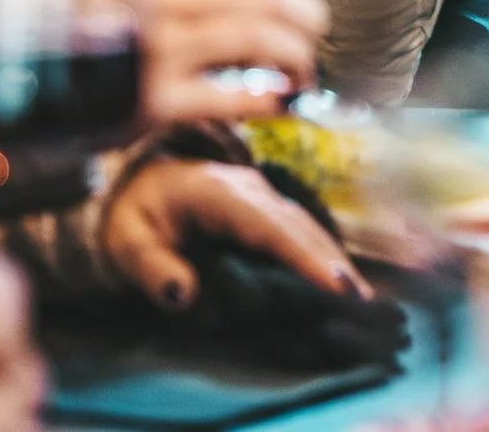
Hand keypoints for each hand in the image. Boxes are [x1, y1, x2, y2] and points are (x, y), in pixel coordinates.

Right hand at [95, 0, 349, 121]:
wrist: (15, 74)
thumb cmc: (91, 30)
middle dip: (308, 18)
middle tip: (310, 37)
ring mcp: (156, 44)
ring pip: (263, 38)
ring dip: (297, 60)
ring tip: (298, 76)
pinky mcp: (153, 98)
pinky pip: (237, 95)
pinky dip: (270, 100)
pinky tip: (275, 103)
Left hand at [100, 156, 366, 311]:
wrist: (133, 190)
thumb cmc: (130, 218)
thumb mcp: (127, 244)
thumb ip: (151, 268)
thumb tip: (180, 294)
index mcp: (217, 191)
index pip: (269, 225)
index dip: (304, 254)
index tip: (336, 283)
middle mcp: (247, 188)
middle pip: (297, 224)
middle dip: (330, 260)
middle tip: (361, 300)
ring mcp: (260, 196)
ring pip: (304, 225)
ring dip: (333, 257)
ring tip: (361, 295)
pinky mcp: (265, 209)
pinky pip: (298, 230)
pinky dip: (322, 253)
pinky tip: (339, 278)